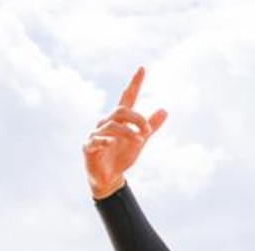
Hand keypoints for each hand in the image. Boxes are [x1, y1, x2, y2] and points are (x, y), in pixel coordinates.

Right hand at [83, 67, 168, 199]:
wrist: (108, 177)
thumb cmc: (122, 156)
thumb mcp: (140, 141)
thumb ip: (150, 126)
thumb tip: (165, 110)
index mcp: (119, 120)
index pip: (127, 97)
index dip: (135, 84)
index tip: (143, 68)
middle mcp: (106, 123)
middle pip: (120, 110)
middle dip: (137, 118)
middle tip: (148, 129)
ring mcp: (96, 134)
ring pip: (111, 125)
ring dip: (128, 131)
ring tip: (140, 140)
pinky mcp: (89, 147)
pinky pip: (96, 140)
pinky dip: (105, 140)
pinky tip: (113, 142)